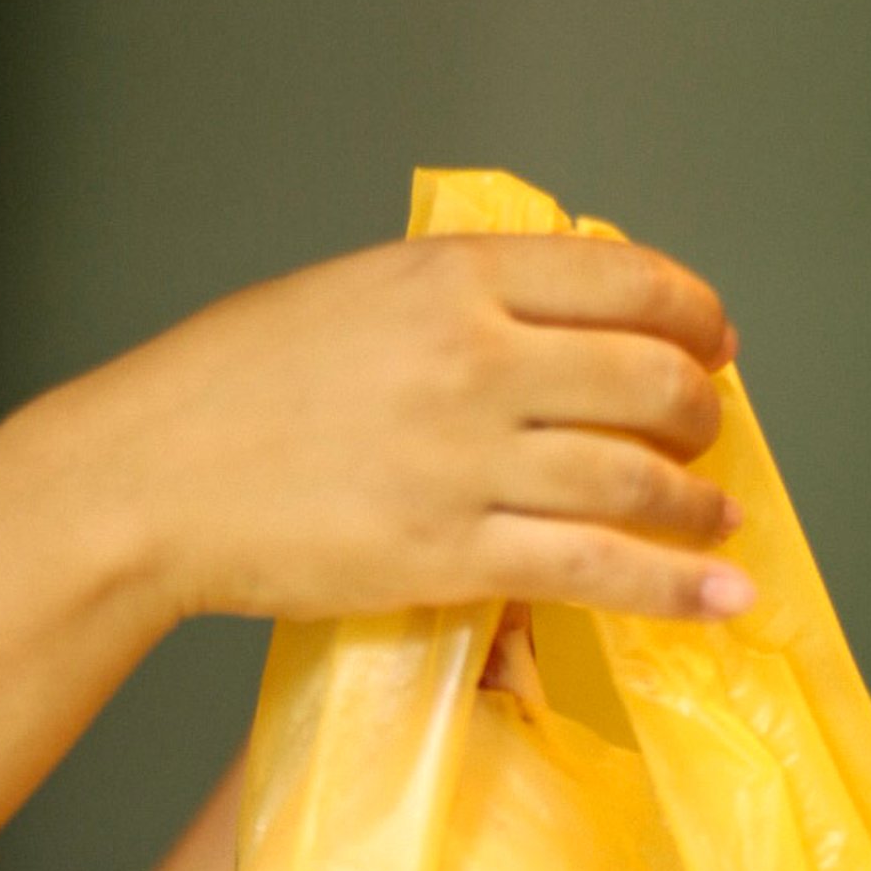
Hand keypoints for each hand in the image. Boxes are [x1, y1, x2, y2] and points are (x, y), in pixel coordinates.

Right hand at [34, 232, 751, 627]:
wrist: (146, 478)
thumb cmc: (229, 388)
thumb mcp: (351, 296)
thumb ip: (454, 300)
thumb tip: (549, 321)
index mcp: (450, 279)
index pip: (626, 279)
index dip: (694, 313)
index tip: (712, 341)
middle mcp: (474, 360)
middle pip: (650, 378)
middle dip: (701, 410)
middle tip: (707, 431)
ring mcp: (468, 463)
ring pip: (637, 478)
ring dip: (699, 501)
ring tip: (717, 517)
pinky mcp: (453, 556)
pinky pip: (599, 569)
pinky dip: (679, 584)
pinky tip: (724, 592)